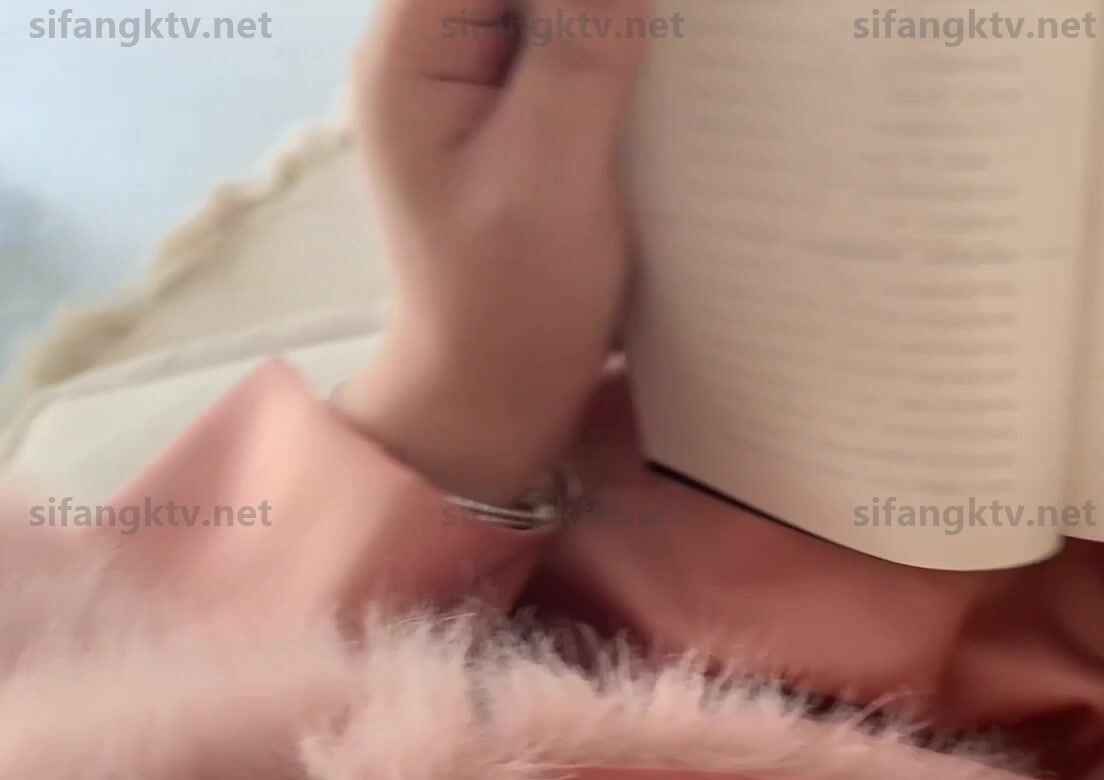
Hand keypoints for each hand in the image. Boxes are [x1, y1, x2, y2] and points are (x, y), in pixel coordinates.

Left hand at [338, 0, 650, 502]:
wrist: (499, 393)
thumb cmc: (513, 297)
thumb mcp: (552, 168)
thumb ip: (581, 48)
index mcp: (410, 50)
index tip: (642, 11)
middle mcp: (429, 47)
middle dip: (601, 5)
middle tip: (665, 30)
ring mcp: (471, 79)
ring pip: (549, 6)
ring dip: (611, 19)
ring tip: (669, 47)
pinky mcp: (517, 110)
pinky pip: (565, 42)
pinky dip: (611, 49)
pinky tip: (658, 72)